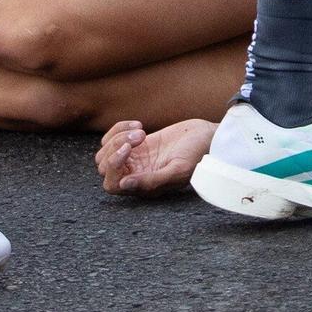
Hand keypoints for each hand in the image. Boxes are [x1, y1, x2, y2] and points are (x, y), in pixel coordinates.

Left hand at [95, 118, 214, 195]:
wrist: (207, 137)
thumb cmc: (198, 156)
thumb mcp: (178, 170)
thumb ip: (152, 180)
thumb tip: (124, 185)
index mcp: (144, 187)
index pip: (111, 184)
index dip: (113, 167)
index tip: (129, 150)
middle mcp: (136, 174)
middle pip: (104, 166)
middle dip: (115, 148)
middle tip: (139, 137)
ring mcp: (135, 158)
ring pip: (105, 151)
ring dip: (118, 136)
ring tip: (141, 131)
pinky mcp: (137, 143)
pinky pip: (114, 136)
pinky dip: (120, 128)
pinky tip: (139, 125)